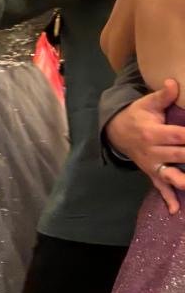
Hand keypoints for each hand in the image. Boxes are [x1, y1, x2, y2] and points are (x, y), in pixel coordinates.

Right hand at [105, 80, 184, 211]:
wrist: (115, 132)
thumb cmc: (137, 115)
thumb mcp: (146, 103)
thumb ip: (163, 95)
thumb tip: (174, 82)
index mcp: (153, 132)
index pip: (179, 135)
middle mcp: (153, 151)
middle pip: (180, 155)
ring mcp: (152, 165)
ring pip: (172, 175)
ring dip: (184, 181)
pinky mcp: (152, 174)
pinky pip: (160, 188)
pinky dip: (168, 199)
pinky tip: (176, 210)